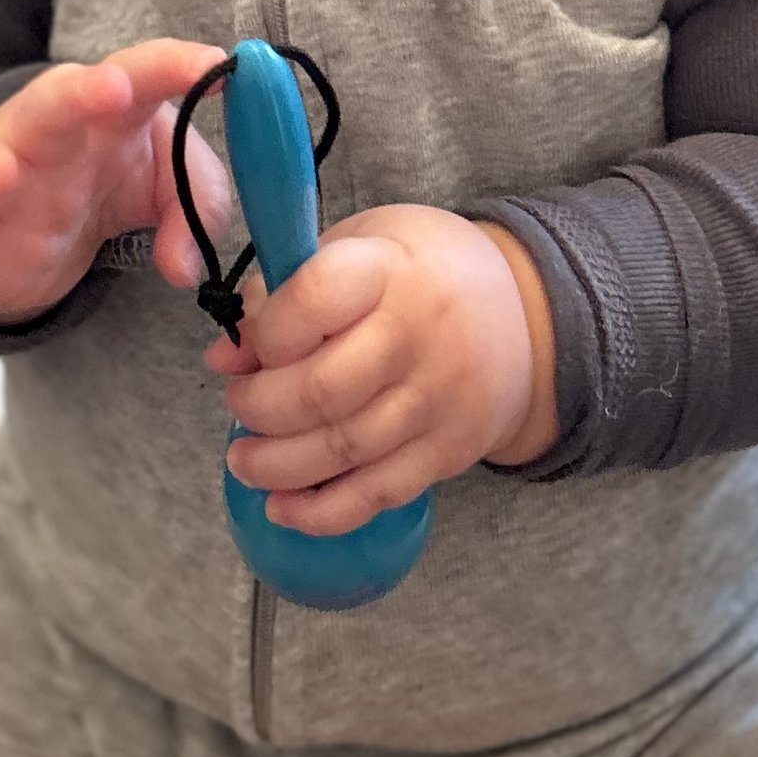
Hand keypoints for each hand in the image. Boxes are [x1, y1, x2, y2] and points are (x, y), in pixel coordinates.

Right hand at [0, 40, 230, 325]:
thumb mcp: (164, 188)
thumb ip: (195, 212)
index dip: (172, 65)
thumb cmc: (103, 183)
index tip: (215, 64)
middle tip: (112, 88)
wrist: (28, 233)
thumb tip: (184, 266)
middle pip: (51, 103)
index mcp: (106, 113)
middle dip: (77, 93)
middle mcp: (44, 135)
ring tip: (0, 174)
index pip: (139, 75)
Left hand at [208, 205, 558, 536]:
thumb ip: (288, 292)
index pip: (313, 301)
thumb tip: (227, 356)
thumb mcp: (361, 245)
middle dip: (257, 408)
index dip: (264, 333)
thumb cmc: (424, 272)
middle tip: (239, 405)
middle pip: (319, 390)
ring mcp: (438, 400)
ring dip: (275, 465)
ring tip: (245, 458)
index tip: (247, 346)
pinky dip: (321, 511)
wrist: (530, 314)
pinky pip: (377, 494)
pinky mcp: (450, 451)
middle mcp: (419, 336)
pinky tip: (284, 506)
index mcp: (391, 270)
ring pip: (340, 450)